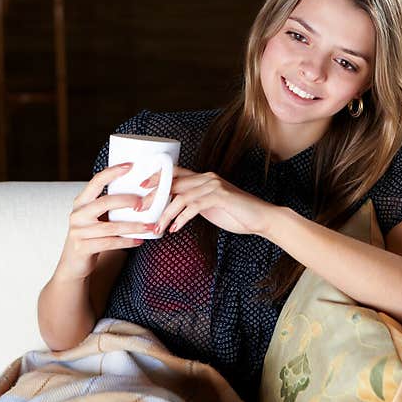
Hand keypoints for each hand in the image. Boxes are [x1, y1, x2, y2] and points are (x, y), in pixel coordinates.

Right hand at [54, 162, 157, 281]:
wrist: (73, 264)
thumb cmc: (91, 235)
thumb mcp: (94, 217)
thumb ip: (107, 204)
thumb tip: (138, 190)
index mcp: (81, 202)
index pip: (96, 181)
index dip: (112, 172)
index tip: (130, 165)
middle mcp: (77, 214)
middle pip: (105, 202)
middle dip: (127, 201)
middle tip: (145, 203)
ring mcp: (78, 231)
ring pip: (111, 227)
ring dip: (133, 226)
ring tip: (149, 227)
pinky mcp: (82, 248)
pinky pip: (109, 243)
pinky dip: (126, 241)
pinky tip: (139, 241)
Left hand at [140, 166, 274, 236]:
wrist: (260, 218)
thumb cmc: (235, 214)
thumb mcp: (209, 207)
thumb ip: (193, 203)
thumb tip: (171, 210)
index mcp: (203, 178)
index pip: (175, 173)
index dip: (157, 178)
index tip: (141, 189)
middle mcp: (207, 178)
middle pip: (173, 182)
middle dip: (154, 197)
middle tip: (141, 210)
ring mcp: (213, 186)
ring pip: (180, 196)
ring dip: (165, 213)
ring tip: (157, 227)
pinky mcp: (220, 197)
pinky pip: (193, 206)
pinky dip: (181, 218)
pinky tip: (174, 229)